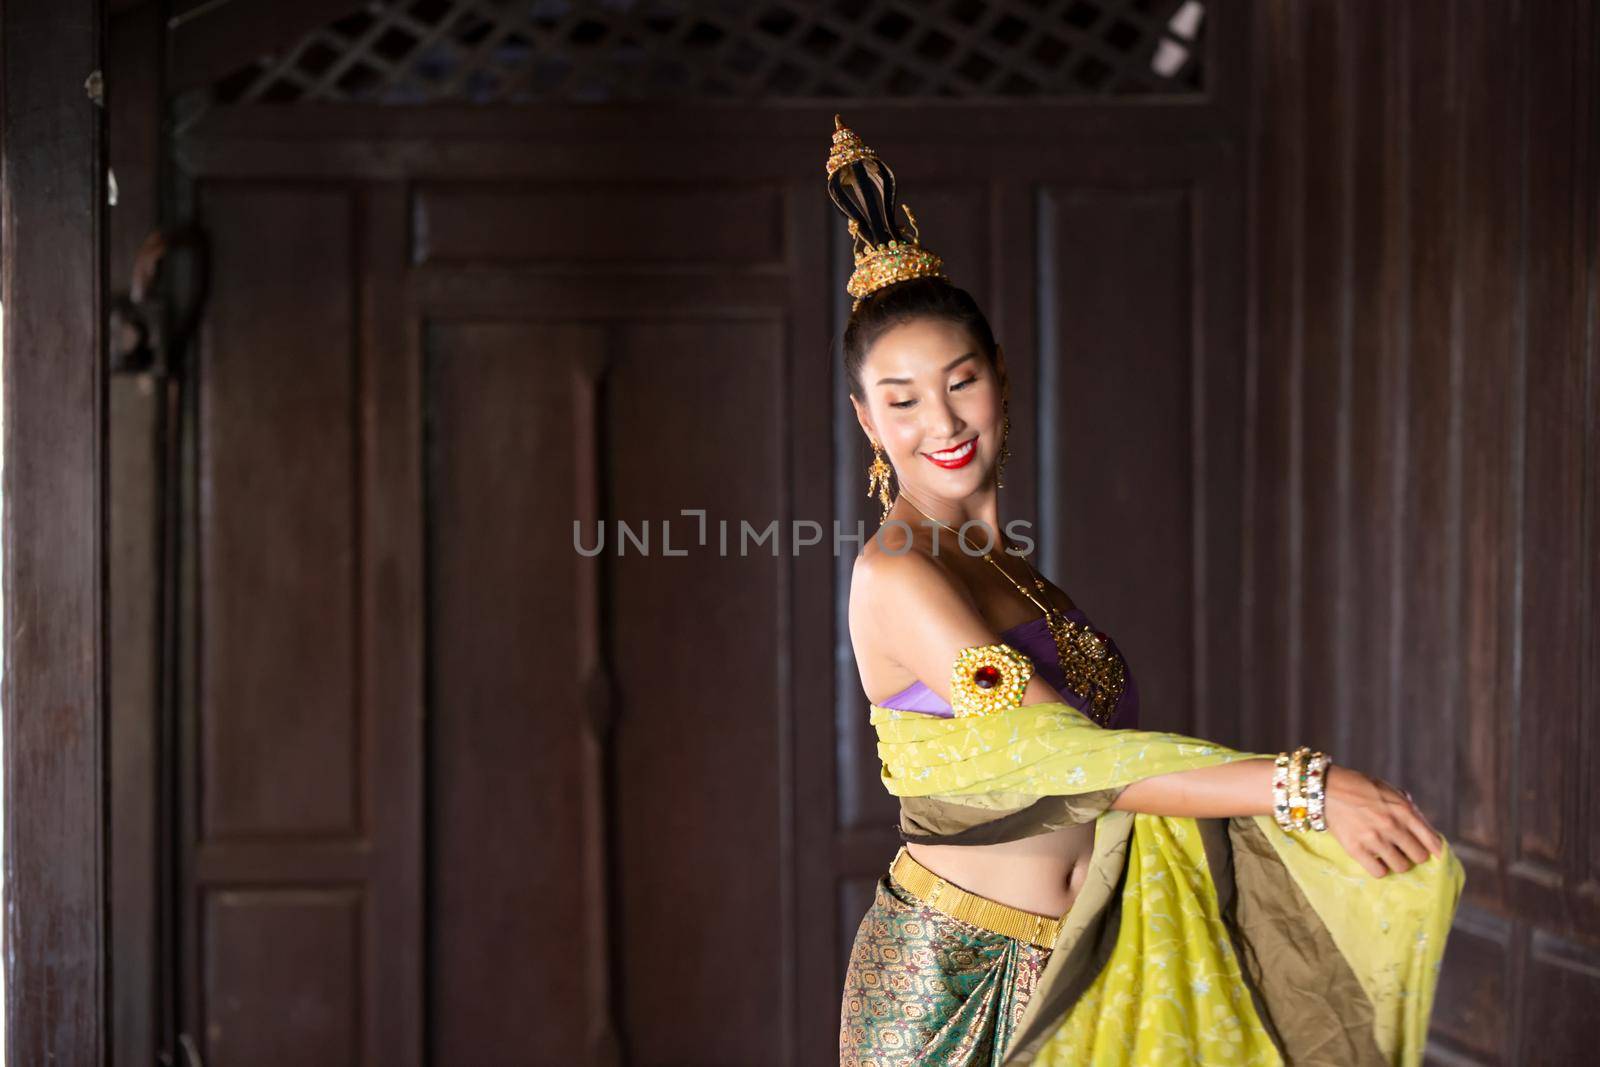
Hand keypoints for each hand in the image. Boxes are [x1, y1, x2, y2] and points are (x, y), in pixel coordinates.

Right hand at [1323, 765, 1442, 876]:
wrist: (1326, 788)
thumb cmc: (1359, 786)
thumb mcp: (1388, 790)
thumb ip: (1407, 808)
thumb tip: (1423, 829)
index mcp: (1403, 809)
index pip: (1432, 840)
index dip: (1436, 851)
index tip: (1436, 856)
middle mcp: (1391, 826)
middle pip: (1419, 857)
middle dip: (1415, 855)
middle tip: (1406, 851)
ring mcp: (1373, 839)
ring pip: (1401, 867)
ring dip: (1398, 863)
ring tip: (1391, 857)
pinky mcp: (1356, 849)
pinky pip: (1379, 872)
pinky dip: (1380, 869)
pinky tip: (1376, 861)